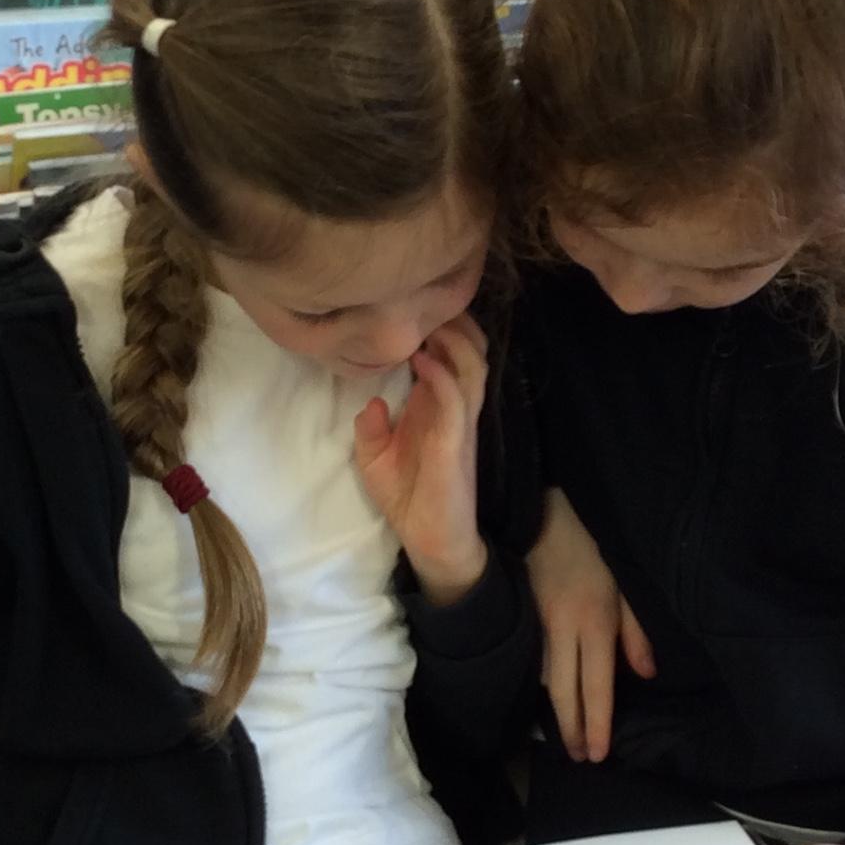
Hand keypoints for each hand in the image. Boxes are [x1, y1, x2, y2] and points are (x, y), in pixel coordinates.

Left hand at [354, 315, 487, 605]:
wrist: (430, 543)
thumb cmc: (408, 499)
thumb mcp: (374, 460)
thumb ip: (370, 429)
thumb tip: (370, 402)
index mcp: (438, 406)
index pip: (452, 353)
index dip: (441, 324)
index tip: (412, 305)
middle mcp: (455, 408)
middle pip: (472, 349)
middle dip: (456, 321)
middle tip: (429, 301)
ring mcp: (461, 424)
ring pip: (474, 367)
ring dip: (454, 340)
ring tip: (429, 322)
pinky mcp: (457, 444)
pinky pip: (458, 401)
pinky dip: (442, 376)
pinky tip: (421, 360)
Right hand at [527, 489, 654, 763]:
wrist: (541, 520)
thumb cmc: (592, 551)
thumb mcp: (626, 587)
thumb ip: (636, 633)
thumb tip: (645, 676)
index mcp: (595, 623)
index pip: (596, 686)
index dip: (595, 723)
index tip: (596, 753)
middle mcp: (565, 631)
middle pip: (565, 693)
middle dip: (570, 730)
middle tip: (577, 758)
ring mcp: (540, 628)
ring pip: (547, 682)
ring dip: (556, 712)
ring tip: (564, 738)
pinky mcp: (524, 623)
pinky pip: (536, 664)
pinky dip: (545, 686)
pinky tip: (550, 701)